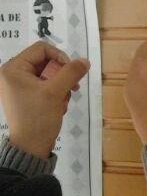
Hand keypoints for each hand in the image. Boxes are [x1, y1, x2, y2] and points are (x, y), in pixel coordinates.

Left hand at [0, 41, 89, 158]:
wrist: (31, 147)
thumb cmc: (38, 118)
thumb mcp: (56, 92)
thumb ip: (71, 73)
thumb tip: (85, 61)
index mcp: (13, 68)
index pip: (41, 49)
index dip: (60, 57)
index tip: (72, 72)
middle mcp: (13, 74)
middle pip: (45, 62)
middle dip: (61, 76)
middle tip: (73, 89)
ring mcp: (19, 86)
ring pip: (48, 75)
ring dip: (61, 87)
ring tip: (63, 103)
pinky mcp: (26, 97)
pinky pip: (45, 87)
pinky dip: (55, 95)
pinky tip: (58, 107)